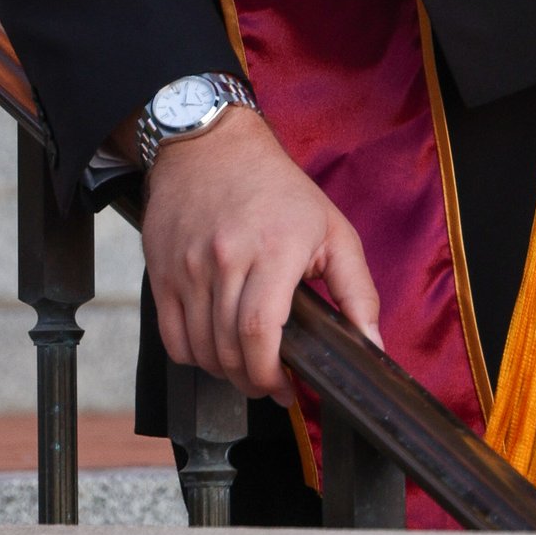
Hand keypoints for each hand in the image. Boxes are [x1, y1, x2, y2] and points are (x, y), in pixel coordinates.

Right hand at [140, 107, 381, 397]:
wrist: (210, 147)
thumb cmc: (278, 190)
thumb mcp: (333, 231)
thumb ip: (357, 293)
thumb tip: (372, 347)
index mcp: (273, 250)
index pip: (261, 330)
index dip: (271, 373)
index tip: (285, 387)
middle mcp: (225, 259)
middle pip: (229, 348)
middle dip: (252, 381)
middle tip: (270, 384)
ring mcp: (188, 267)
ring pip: (200, 348)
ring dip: (225, 372)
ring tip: (246, 367)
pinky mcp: (162, 273)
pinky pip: (172, 338)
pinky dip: (194, 356)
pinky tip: (215, 350)